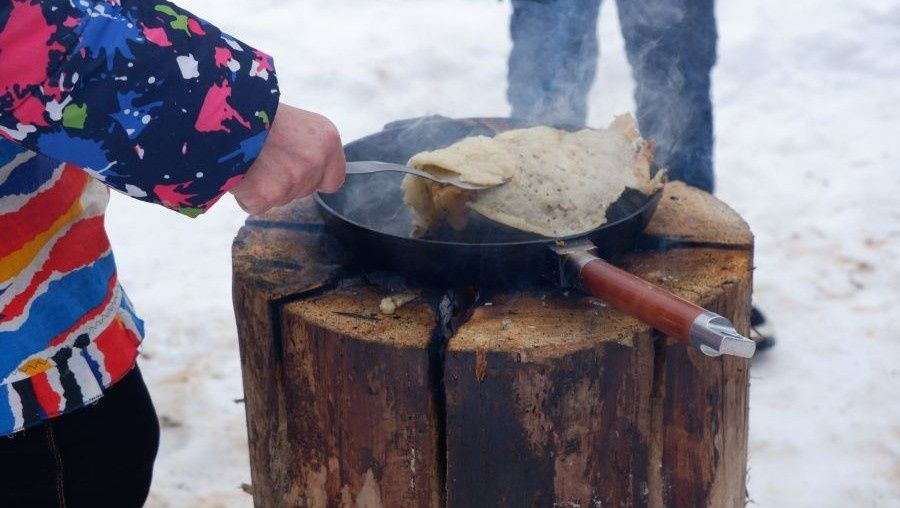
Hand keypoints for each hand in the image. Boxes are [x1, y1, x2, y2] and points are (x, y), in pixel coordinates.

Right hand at [230, 103, 344, 214]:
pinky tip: (238, 172)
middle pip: (303, 191)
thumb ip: (306, 148)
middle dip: (284, 181)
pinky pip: (256, 206)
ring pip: (280, 198)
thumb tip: (311, 170)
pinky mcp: (267, 196)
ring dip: (263, 186)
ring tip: (247, 158)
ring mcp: (293, 180)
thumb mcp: (293, 123)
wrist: (221, 112)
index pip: (333, 180)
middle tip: (262, 156)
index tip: (297, 172)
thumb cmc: (254, 113)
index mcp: (327, 139)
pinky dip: (245, 195)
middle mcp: (315, 160)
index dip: (314, 179)